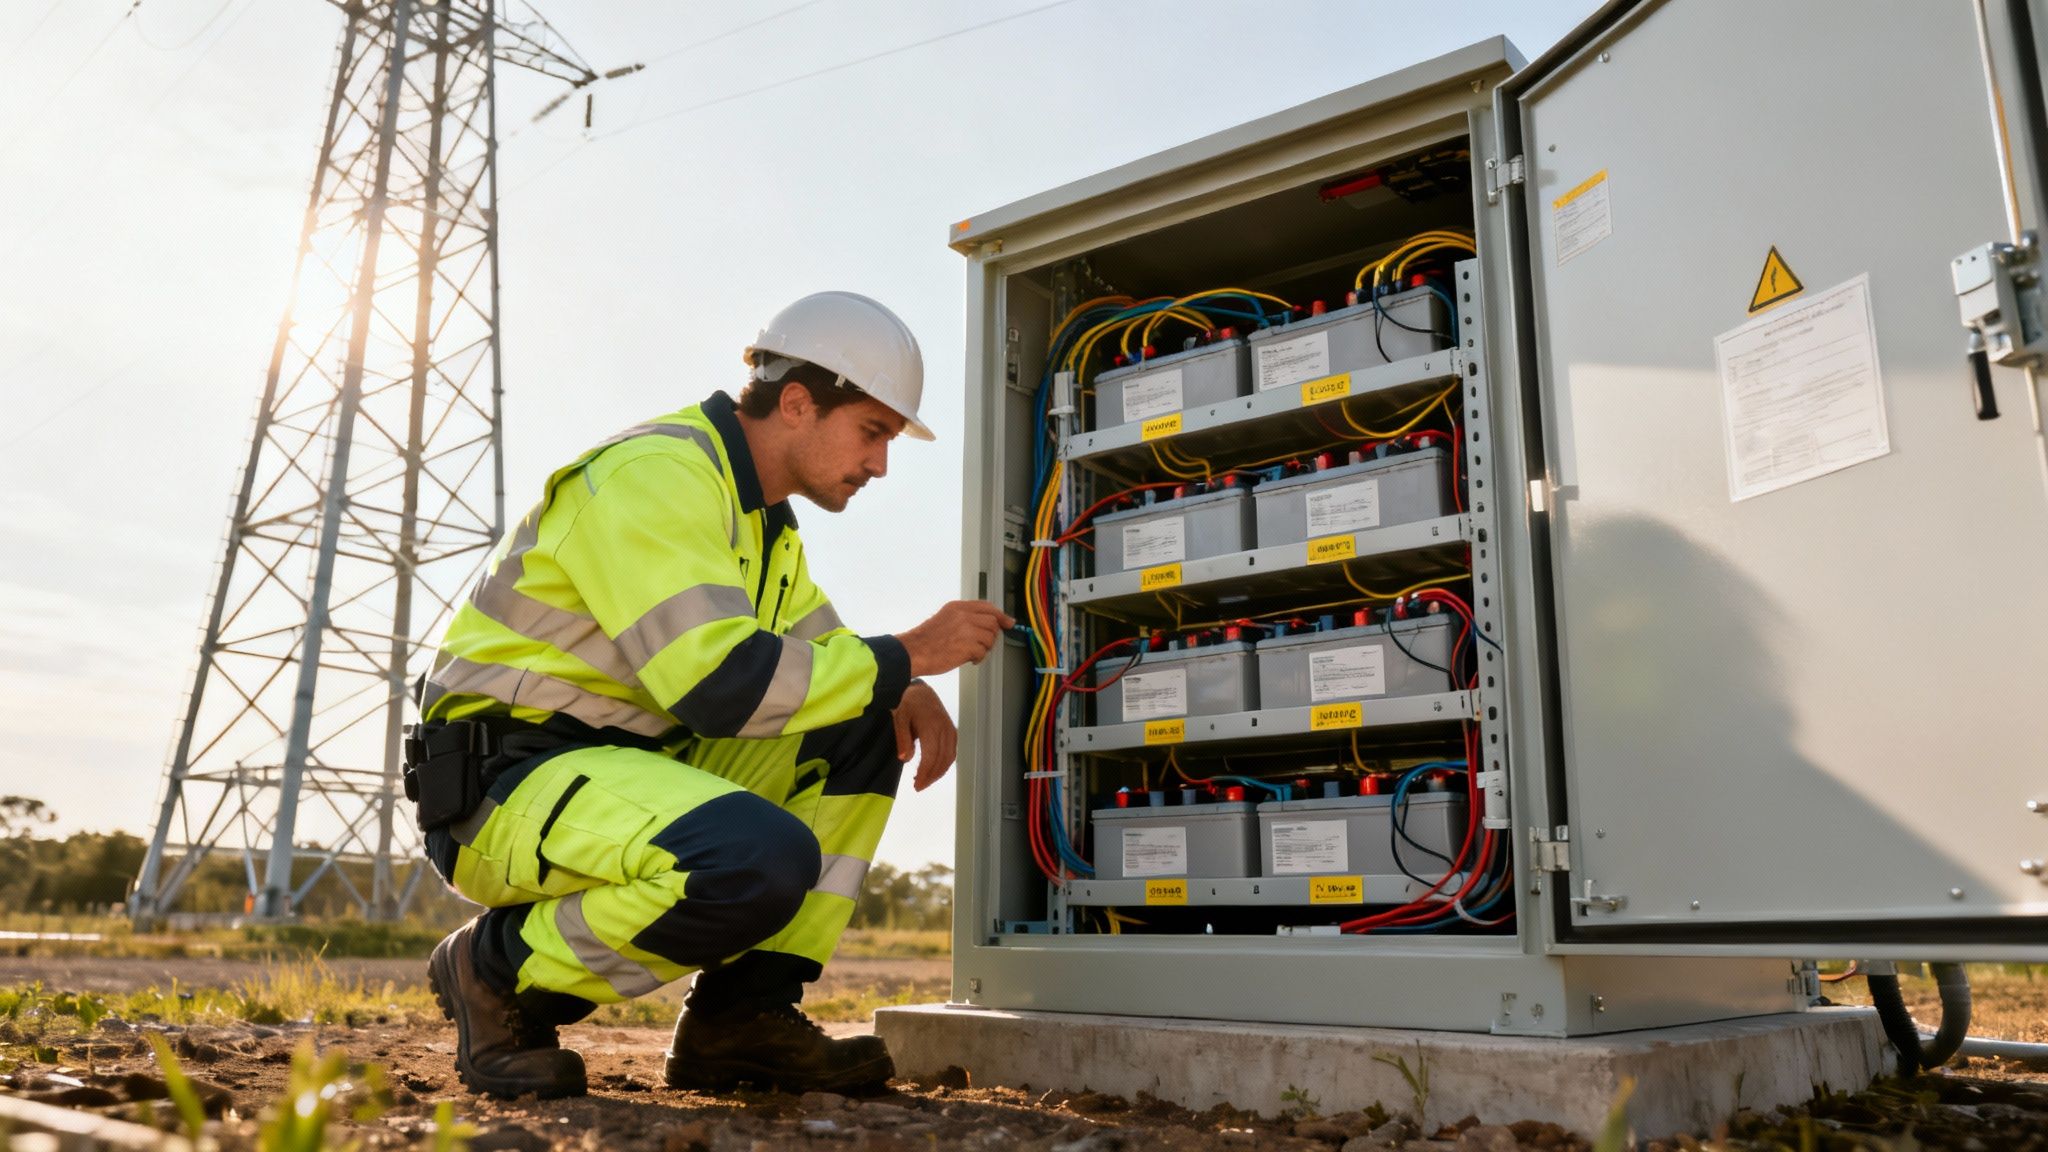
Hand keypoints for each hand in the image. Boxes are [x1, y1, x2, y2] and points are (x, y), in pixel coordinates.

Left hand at [892, 681, 956, 790]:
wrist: (918, 688)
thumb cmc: (905, 703)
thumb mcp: (898, 718)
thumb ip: (903, 738)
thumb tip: (905, 759)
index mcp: (931, 726)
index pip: (931, 756)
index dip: (925, 773)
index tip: (916, 785)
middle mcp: (944, 728)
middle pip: (942, 759)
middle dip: (931, 776)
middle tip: (919, 786)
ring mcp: (949, 728)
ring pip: (949, 756)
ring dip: (939, 772)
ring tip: (925, 780)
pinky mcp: (951, 729)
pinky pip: (952, 750)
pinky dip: (945, 762)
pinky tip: (935, 769)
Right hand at [896, 600, 1013, 676]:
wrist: (913, 652)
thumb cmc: (926, 640)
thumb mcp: (945, 619)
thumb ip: (964, 618)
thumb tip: (985, 624)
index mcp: (957, 607)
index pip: (987, 606)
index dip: (1000, 615)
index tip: (1008, 622)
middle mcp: (963, 615)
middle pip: (992, 622)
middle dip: (991, 635)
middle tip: (982, 645)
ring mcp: (966, 629)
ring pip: (990, 637)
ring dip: (984, 648)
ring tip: (972, 653)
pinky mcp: (968, 645)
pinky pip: (983, 651)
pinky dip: (978, 657)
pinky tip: (968, 659)